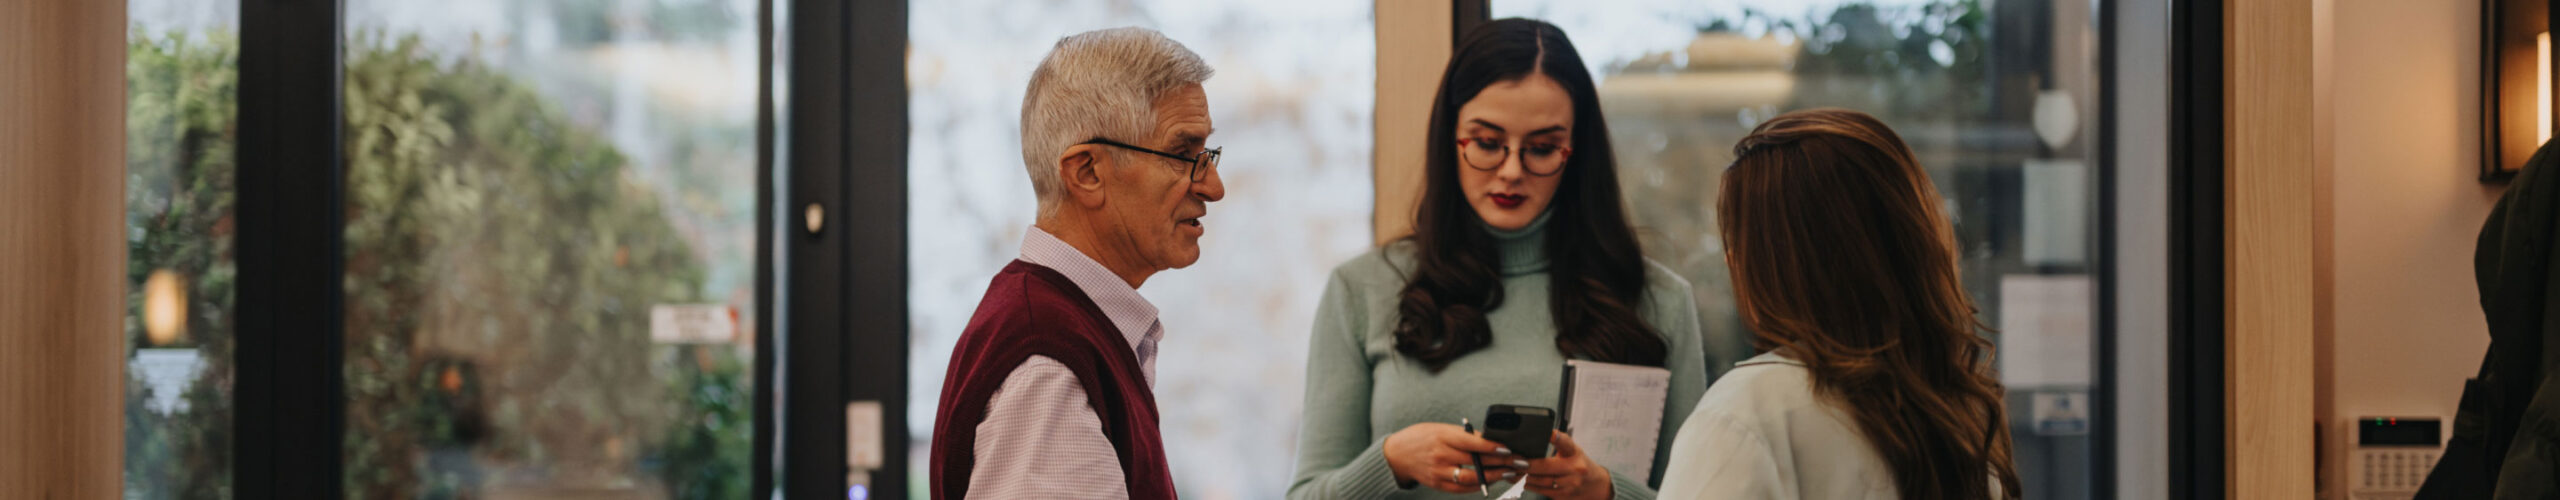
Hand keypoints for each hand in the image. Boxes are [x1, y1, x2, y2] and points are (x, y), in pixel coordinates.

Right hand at [1382, 422, 1525, 492]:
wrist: (1396, 454)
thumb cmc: (1422, 437)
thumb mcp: (1440, 429)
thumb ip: (1464, 435)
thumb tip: (1490, 439)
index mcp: (1442, 437)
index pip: (1473, 443)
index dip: (1493, 447)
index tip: (1509, 449)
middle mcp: (1441, 455)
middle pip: (1476, 462)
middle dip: (1500, 463)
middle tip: (1518, 463)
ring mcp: (1439, 472)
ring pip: (1471, 478)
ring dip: (1493, 477)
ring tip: (1508, 473)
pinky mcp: (1437, 484)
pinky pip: (1462, 488)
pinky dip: (1479, 485)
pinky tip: (1491, 481)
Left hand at [1519, 430, 1611, 499]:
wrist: (1596, 487)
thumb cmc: (1579, 464)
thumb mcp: (1573, 450)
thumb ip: (1558, 442)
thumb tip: (1539, 434)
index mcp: (1575, 453)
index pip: (1566, 443)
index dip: (1556, 437)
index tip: (1548, 433)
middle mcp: (1574, 469)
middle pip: (1546, 467)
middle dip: (1525, 464)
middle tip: (1510, 459)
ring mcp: (1569, 485)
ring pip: (1541, 481)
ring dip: (1522, 476)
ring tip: (1509, 470)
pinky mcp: (1562, 496)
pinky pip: (1541, 491)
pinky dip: (1527, 485)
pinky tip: (1517, 480)